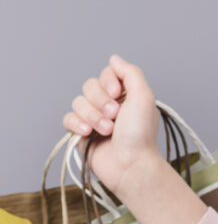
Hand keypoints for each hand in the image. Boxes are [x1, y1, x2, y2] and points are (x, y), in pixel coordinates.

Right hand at [62, 54, 162, 199]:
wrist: (130, 165)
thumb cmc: (141, 134)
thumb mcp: (143, 97)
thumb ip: (130, 73)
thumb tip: (114, 58)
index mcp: (125, 94)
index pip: (106, 73)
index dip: (108, 81)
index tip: (117, 94)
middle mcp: (109, 104)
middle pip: (89, 86)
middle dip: (101, 101)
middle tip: (115, 116)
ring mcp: (94, 118)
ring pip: (78, 102)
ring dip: (92, 116)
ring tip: (107, 130)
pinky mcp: (81, 133)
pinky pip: (68, 119)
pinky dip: (77, 124)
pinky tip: (87, 133)